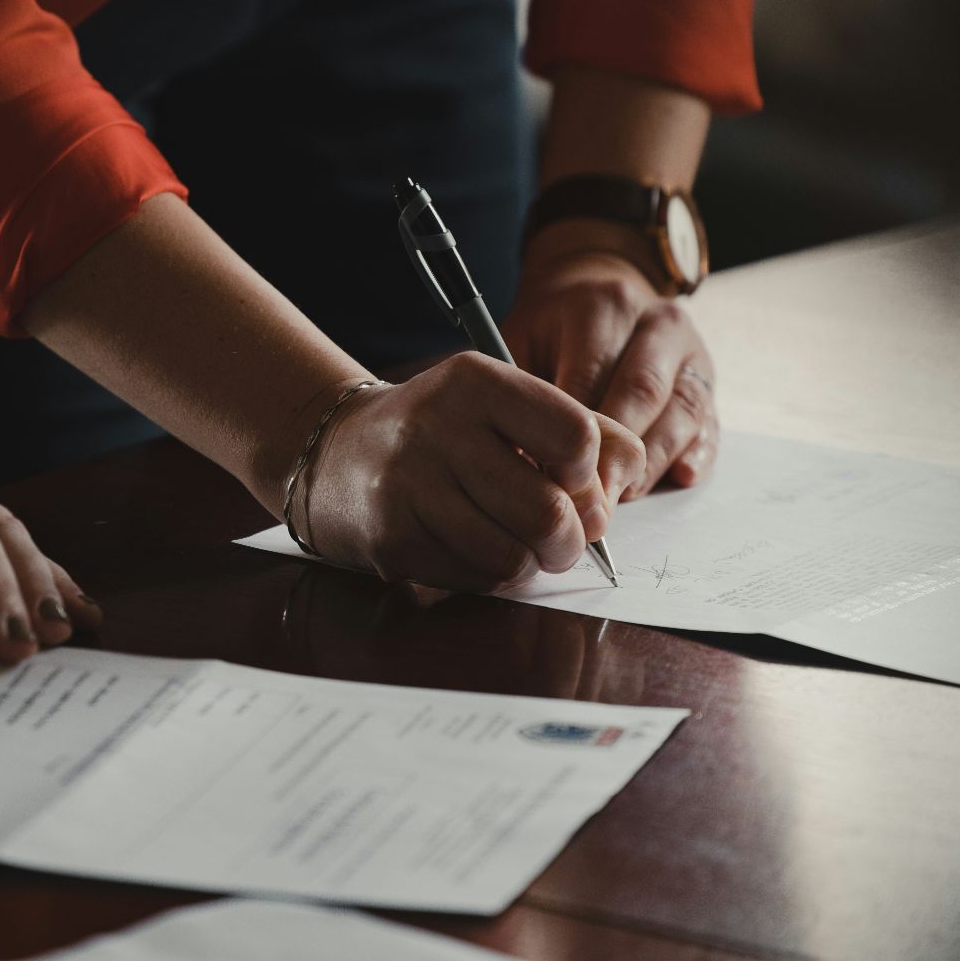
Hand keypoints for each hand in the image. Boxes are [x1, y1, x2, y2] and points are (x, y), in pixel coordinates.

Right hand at [293, 352, 644, 591]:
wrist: (336, 453)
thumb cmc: (443, 432)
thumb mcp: (505, 405)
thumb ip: (581, 430)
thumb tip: (622, 486)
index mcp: (478, 382)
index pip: (576, 436)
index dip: (590, 475)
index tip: (574, 482)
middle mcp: (439, 427)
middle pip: (549, 512)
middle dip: (571, 540)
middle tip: (562, 538)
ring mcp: (409, 486)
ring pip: (514, 556)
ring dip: (530, 563)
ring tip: (518, 544)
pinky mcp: (392, 538)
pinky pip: (474, 579)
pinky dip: (490, 576)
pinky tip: (473, 549)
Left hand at [505, 246, 718, 496]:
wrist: (597, 293)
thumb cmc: (551, 331)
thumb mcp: (521, 340)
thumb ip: (520, 391)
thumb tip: (519, 460)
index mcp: (605, 306)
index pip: (592, 375)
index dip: (573, 433)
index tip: (552, 478)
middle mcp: (657, 323)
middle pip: (643, 393)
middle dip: (616, 454)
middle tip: (590, 501)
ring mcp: (690, 352)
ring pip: (682, 411)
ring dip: (653, 462)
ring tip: (622, 498)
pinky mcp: (708, 382)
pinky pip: (709, 422)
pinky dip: (697, 453)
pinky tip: (680, 476)